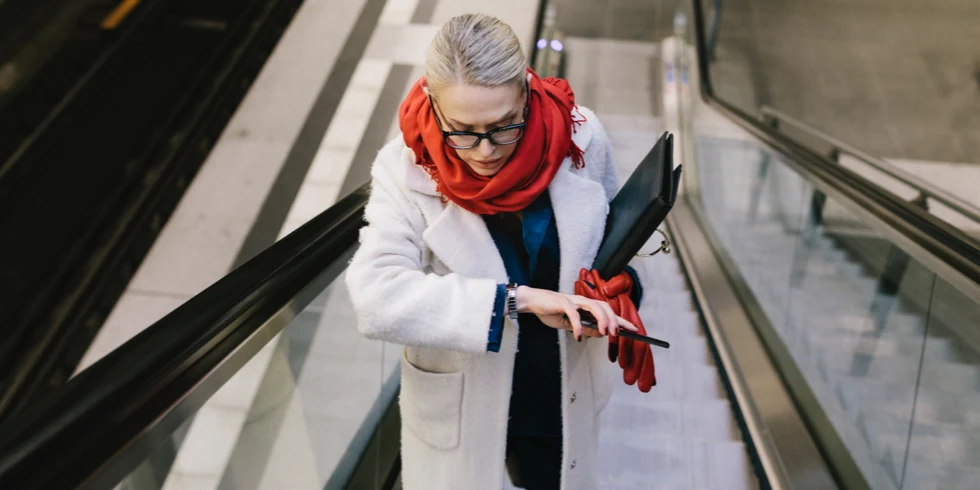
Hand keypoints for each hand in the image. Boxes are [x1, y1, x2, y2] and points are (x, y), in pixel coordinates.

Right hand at [515, 286, 637, 340]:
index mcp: (586, 306)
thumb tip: (600, 334)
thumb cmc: (551, 310)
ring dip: (602, 320)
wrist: (533, 301)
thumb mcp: (570, 324)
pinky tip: (579, 337)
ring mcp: (573, 300)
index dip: (622, 320)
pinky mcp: (563, 302)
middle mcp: (583, 301)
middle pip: (605, 307)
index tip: (634, 330)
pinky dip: (579, 326)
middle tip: (617, 334)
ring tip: (605, 333)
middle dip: (614, 320)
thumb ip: (585, 328)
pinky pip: (574, 314)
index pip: (608, 312)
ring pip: (594, 307)